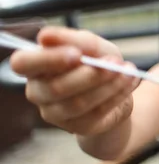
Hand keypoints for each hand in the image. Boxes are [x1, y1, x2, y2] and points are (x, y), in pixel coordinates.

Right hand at [9, 26, 138, 134]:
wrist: (117, 90)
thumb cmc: (97, 62)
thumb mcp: (93, 46)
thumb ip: (76, 41)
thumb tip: (46, 37)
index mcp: (35, 66)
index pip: (24, 64)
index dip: (48, 59)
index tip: (76, 53)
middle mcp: (39, 92)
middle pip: (55, 87)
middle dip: (89, 74)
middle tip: (114, 61)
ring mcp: (56, 113)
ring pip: (78, 103)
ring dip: (108, 85)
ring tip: (127, 71)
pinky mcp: (78, 127)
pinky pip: (96, 113)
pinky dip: (117, 95)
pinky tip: (129, 82)